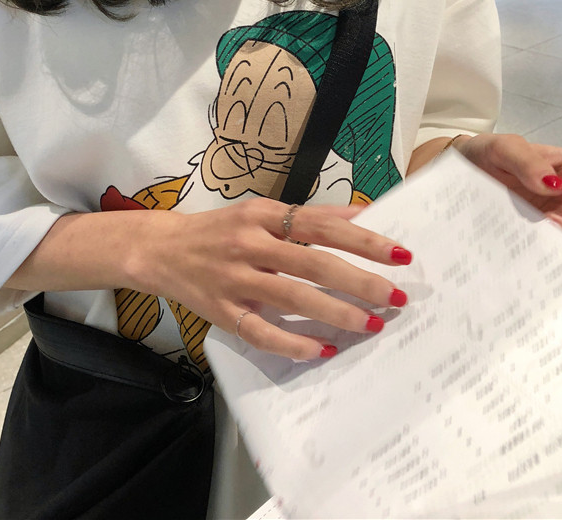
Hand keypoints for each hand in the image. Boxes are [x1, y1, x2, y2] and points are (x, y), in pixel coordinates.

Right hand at [124, 198, 412, 360]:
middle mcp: (250, 244)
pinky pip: (261, 332)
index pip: (322, 226)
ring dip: (335, 313)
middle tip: (395, 297)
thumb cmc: (221, 230)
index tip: (399, 254)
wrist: (162, 249)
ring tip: (370, 325)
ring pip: (291, 297)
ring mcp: (235, 279)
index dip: (363, 240)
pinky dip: (292, 342)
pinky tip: (321, 350)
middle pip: (312, 262)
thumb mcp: (261, 211)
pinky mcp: (222, 311)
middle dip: (359, 281)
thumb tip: (361, 215)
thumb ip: (309, 215)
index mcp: (263, 214)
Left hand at [455, 134, 561, 252]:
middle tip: (552, 226)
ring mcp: (557, 224)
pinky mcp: (535, 241)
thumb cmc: (487, 154)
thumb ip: (527, 161)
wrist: (457, 173)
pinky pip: (552, 257)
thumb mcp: (503, 148)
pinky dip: (546, 260)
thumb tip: (554, 186)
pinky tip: (527, 253)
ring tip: (533, 233)